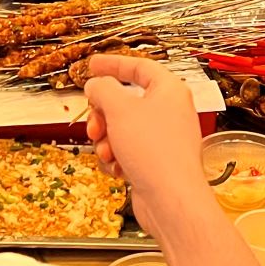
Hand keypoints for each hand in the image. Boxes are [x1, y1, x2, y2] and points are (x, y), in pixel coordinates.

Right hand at [84, 54, 208, 235]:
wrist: (171, 200)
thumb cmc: (155, 152)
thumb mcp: (120, 110)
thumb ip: (102, 90)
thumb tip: (96, 85)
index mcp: (168, 90)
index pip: (138, 67)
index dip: (113, 64)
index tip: (93, 65)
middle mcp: (169, 112)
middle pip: (125, 101)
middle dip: (103, 114)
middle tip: (95, 124)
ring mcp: (163, 138)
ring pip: (122, 128)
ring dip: (107, 139)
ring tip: (108, 151)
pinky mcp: (156, 161)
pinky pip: (127, 150)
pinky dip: (117, 157)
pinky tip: (117, 167)